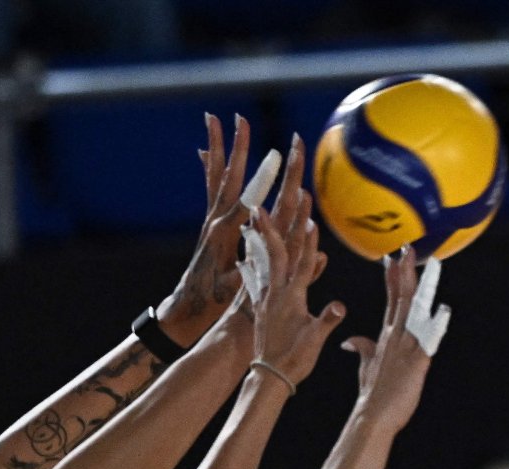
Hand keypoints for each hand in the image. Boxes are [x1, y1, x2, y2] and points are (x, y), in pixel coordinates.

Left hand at [156, 114, 282, 347]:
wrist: (188, 309)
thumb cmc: (220, 302)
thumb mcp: (248, 290)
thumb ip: (283, 273)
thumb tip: (320, 257)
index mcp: (232, 235)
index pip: (255, 198)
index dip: (268, 176)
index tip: (279, 152)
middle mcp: (219, 220)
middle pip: (232, 176)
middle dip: (239, 147)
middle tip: (241, 118)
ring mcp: (213, 219)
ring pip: (217, 175)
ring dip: (220, 146)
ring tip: (214, 118)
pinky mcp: (211, 222)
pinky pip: (210, 187)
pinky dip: (211, 167)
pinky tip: (207, 149)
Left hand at [244, 192, 344, 387]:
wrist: (269, 376)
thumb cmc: (295, 360)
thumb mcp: (314, 341)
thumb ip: (326, 321)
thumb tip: (338, 306)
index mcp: (291, 297)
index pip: (302, 262)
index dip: (308, 241)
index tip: (309, 217)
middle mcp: (276, 292)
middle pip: (280, 251)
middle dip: (280, 224)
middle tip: (274, 201)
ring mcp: (266, 296)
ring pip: (265, 258)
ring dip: (262, 234)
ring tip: (255, 212)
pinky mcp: (261, 304)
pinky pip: (255, 275)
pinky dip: (252, 260)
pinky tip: (246, 251)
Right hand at [340, 249, 448, 431]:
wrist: (372, 417)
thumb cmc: (372, 395)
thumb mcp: (366, 366)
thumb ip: (362, 348)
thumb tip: (350, 340)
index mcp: (386, 336)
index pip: (391, 300)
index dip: (393, 278)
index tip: (392, 258)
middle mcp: (395, 336)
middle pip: (403, 297)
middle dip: (405, 272)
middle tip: (407, 249)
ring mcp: (406, 347)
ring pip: (416, 310)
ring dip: (424, 287)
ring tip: (431, 266)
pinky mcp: (417, 361)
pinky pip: (429, 339)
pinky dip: (437, 325)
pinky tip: (444, 311)